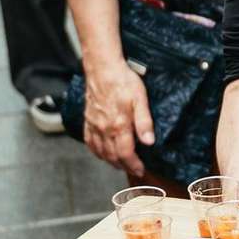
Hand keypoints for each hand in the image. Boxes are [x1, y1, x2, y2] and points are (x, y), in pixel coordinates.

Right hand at [82, 60, 154, 175]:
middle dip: (124, 166)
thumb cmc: (123, 81)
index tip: (140, 170)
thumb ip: (144, 122)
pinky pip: (89, 142)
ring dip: (110, 161)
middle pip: (113, 156)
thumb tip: (149, 142)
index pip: (126, 154)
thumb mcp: (140, 99)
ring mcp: (94, 126)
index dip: (134, 165)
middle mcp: (104, 129)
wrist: (102, 69)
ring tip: (120, 164)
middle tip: (133, 169)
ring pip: (100, 152)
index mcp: (119, 125)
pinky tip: (102, 153)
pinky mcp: (88, 120)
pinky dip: (96, 151)